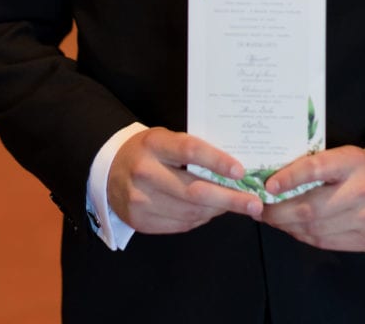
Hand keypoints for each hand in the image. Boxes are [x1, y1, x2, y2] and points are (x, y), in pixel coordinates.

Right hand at [108, 126, 263, 234]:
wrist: (110, 169)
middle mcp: (144, 172)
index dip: (217, 161)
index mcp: (153, 144)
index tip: (241, 171)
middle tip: (254, 203)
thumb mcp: (165, 139)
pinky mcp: (139, 221)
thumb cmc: (148, 151)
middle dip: (229, 199)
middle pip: (193, 190)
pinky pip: (180, 224)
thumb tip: (232, 170)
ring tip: (238, 206)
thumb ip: (191, 151)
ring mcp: (140, 199)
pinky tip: (212, 211)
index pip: (189, 151)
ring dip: (217, 210)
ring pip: (190, 211)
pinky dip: (200, 219)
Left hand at [262, 146, 364, 251]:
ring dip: (287, 226)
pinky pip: (325, 242)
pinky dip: (304, 236)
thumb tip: (276, 178)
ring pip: (316, 229)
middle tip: (260, 209)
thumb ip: (316, 164)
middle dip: (279, 212)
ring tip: (272, 219)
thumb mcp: (344, 156)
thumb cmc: (363, 170)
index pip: (316, 169)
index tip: (268, 186)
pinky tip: (292, 228)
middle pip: (312, 207)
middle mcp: (361, 191)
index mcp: (353, 162)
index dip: (290, 177)